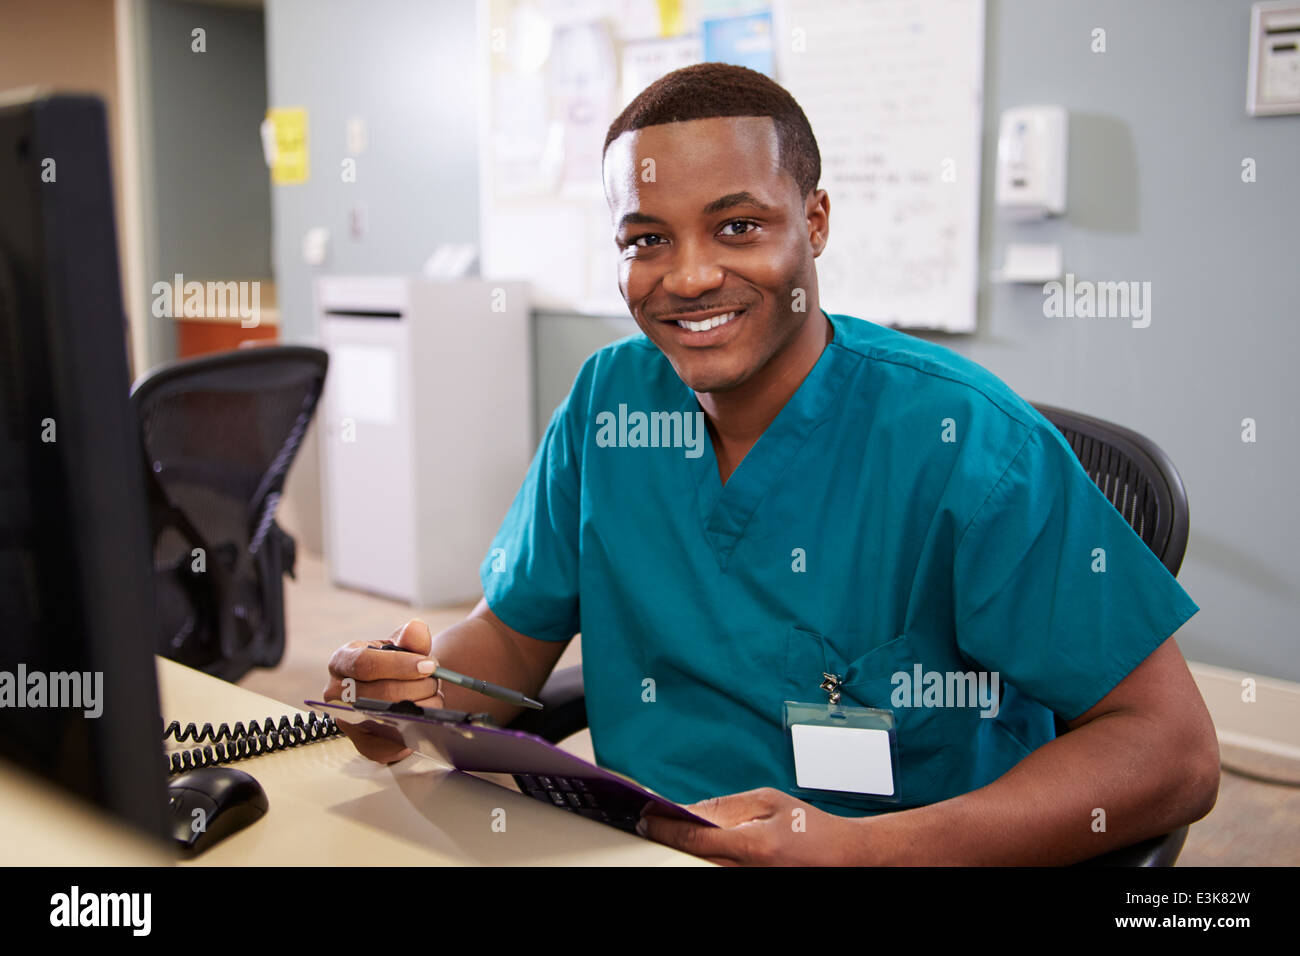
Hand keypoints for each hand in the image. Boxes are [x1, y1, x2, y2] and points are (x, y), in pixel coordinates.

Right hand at [322, 619, 442, 763]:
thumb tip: (416, 629)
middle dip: (417, 688)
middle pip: (379, 694)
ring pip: (387, 719)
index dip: (399, 665)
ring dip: (420, 708)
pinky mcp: (362, 743)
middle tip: (434, 682)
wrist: (397, 684)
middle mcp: (336, 692)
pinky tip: (425, 721)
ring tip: (433, 697)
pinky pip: (387, 747)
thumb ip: (412, 638)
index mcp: (342, 661)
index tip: (428, 665)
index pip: (364, 664)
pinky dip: (411, 735)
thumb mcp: (403, 645)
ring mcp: (347, 720)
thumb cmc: (397, 663)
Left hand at [636, 787, 856, 865]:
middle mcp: (747, 871)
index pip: (695, 837)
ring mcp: (748, 881)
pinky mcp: (750, 882)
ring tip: (669, 830)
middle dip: (669, 837)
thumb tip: (690, 810)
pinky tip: (697, 844)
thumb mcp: (768, 802)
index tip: (645, 817)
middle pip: (692, 856)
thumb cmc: (810, 826)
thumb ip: (726, 807)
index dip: (665, 826)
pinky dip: (703, 857)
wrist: (842, 855)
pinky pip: (717, 870)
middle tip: (649, 822)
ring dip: (684, 848)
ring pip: (702, 866)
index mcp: (752, 845)